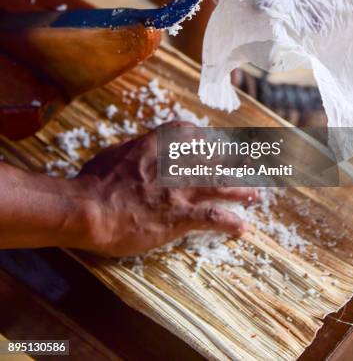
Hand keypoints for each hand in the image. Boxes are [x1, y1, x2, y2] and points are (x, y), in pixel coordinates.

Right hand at [74, 122, 255, 256]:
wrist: (89, 209)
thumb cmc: (93, 182)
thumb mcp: (112, 154)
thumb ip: (132, 149)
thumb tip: (138, 147)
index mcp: (155, 146)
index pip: (187, 133)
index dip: (201, 138)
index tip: (210, 142)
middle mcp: (173, 163)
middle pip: (211, 158)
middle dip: (232, 162)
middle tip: (249, 165)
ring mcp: (178, 189)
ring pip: (219, 184)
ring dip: (241, 190)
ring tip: (255, 195)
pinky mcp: (178, 215)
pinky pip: (212, 217)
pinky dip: (229, 222)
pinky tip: (241, 228)